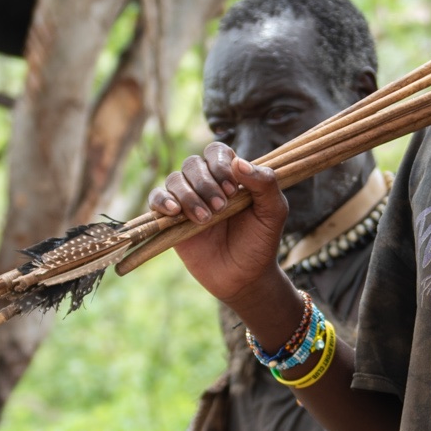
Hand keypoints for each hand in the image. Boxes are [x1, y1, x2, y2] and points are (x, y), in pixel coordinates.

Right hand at [151, 143, 289, 307]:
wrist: (244, 277)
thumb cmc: (261, 241)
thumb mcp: (274, 211)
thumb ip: (265, 183)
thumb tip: (239, 162)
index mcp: (231, 175)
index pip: (217, 152)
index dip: (220, 165)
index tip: (233, 189)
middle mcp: (207, 183)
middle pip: (193, 164)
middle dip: (205, 184)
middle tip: (221, 208)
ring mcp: (187, 200)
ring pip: (174, 179)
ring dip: (188, 195)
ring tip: (205, 219)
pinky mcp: (171, 219)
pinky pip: (156, 199)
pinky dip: (161, 201)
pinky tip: (174, 212)